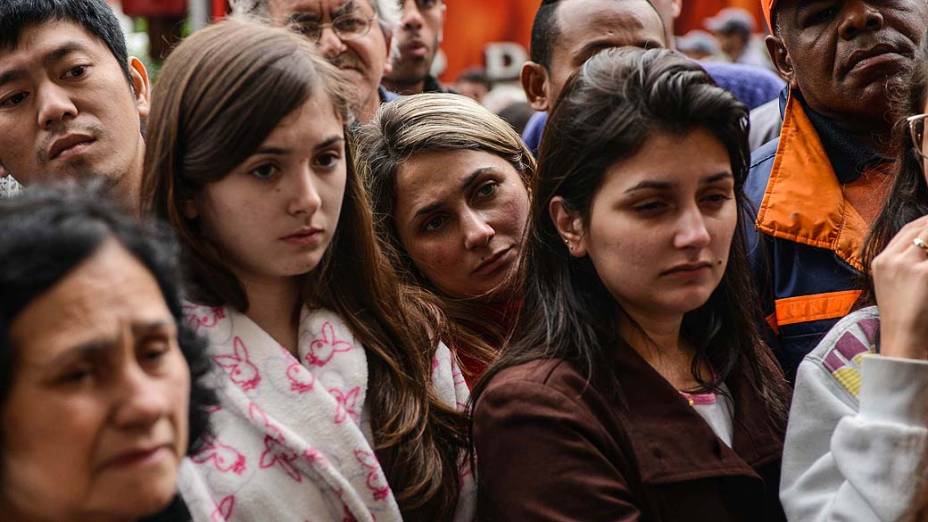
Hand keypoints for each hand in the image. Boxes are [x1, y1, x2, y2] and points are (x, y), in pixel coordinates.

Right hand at [871, 214, 927, 359]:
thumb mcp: (894, 287)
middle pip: (922, 228)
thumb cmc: (904, 319)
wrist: (903, 343)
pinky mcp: (923, 273)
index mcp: (881, 261)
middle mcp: (891, 258)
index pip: (909, 230)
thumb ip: (906, 265)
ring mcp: (907, 264)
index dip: (927, 223)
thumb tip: (924, 252)